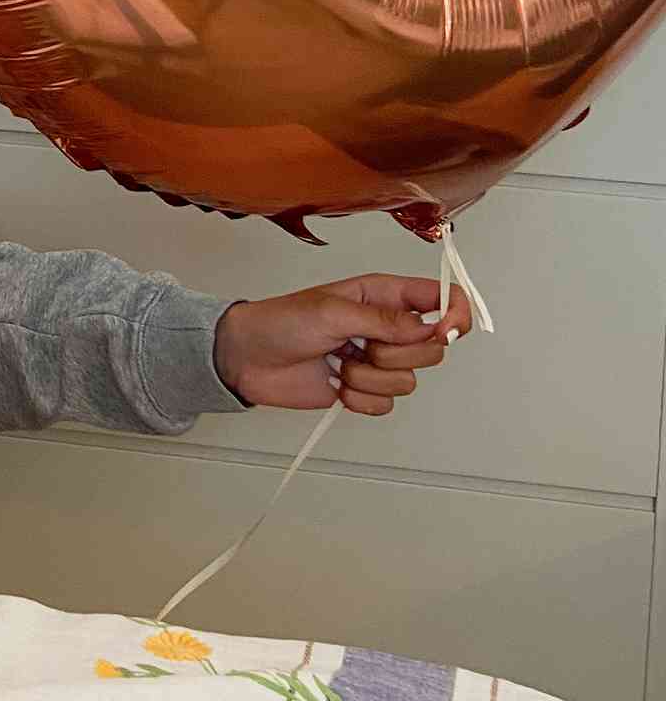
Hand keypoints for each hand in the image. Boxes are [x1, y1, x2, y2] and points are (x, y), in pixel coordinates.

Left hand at [213, 275, 473, 415]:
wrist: (246, 358)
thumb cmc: (281, 322)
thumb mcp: (332, 311)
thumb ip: (383, 320)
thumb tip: (427, 327)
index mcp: (382, 295)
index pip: (440, 299)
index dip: (455, 315)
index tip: (447, 332)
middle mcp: (385, 327)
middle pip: (431, 349)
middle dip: (397, 355)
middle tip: (362, 346)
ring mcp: (375, 360)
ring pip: (407, 381)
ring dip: (370, 378)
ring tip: (338, 363)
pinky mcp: (362, 389)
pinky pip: (386, 405)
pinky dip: (360, 399)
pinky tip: (336, 384)